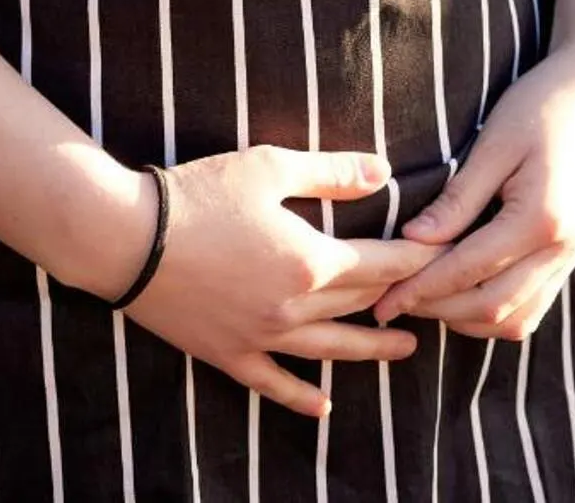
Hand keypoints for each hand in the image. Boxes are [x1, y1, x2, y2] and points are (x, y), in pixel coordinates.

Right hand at [124, 145, 437, 417]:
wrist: (130, 238)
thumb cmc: (200, 193)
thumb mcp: (269, 168)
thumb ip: (330, 173)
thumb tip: (384, 171)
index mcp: (310, 261)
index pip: (379, 264)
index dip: (414, 260)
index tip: (443, 256)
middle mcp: (294, 308)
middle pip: (359, 305)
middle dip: (398, 299)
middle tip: (430, 298)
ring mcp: (262, 338)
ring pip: (330, 349)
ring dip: (370, 350)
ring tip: (403, 350)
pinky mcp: (228, 354)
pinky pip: (274, 384)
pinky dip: (301, 397)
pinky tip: (323, 406)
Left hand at [371, 50, 574, 340]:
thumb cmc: (539, 108)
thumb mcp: (493, 145)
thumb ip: (458, 199)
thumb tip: (412, 240)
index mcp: (541, 219)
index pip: (469, 269)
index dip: (421, 288)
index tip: (382, 300)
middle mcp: (561, 250)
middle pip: (492, 305)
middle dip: (437, 310)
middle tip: (391, 304)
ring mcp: (569, 258)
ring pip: (515, 319)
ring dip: (466, 319)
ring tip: (422, 302)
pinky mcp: (568, 258)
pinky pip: (532, 308)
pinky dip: (495, 315)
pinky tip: (463, 297)